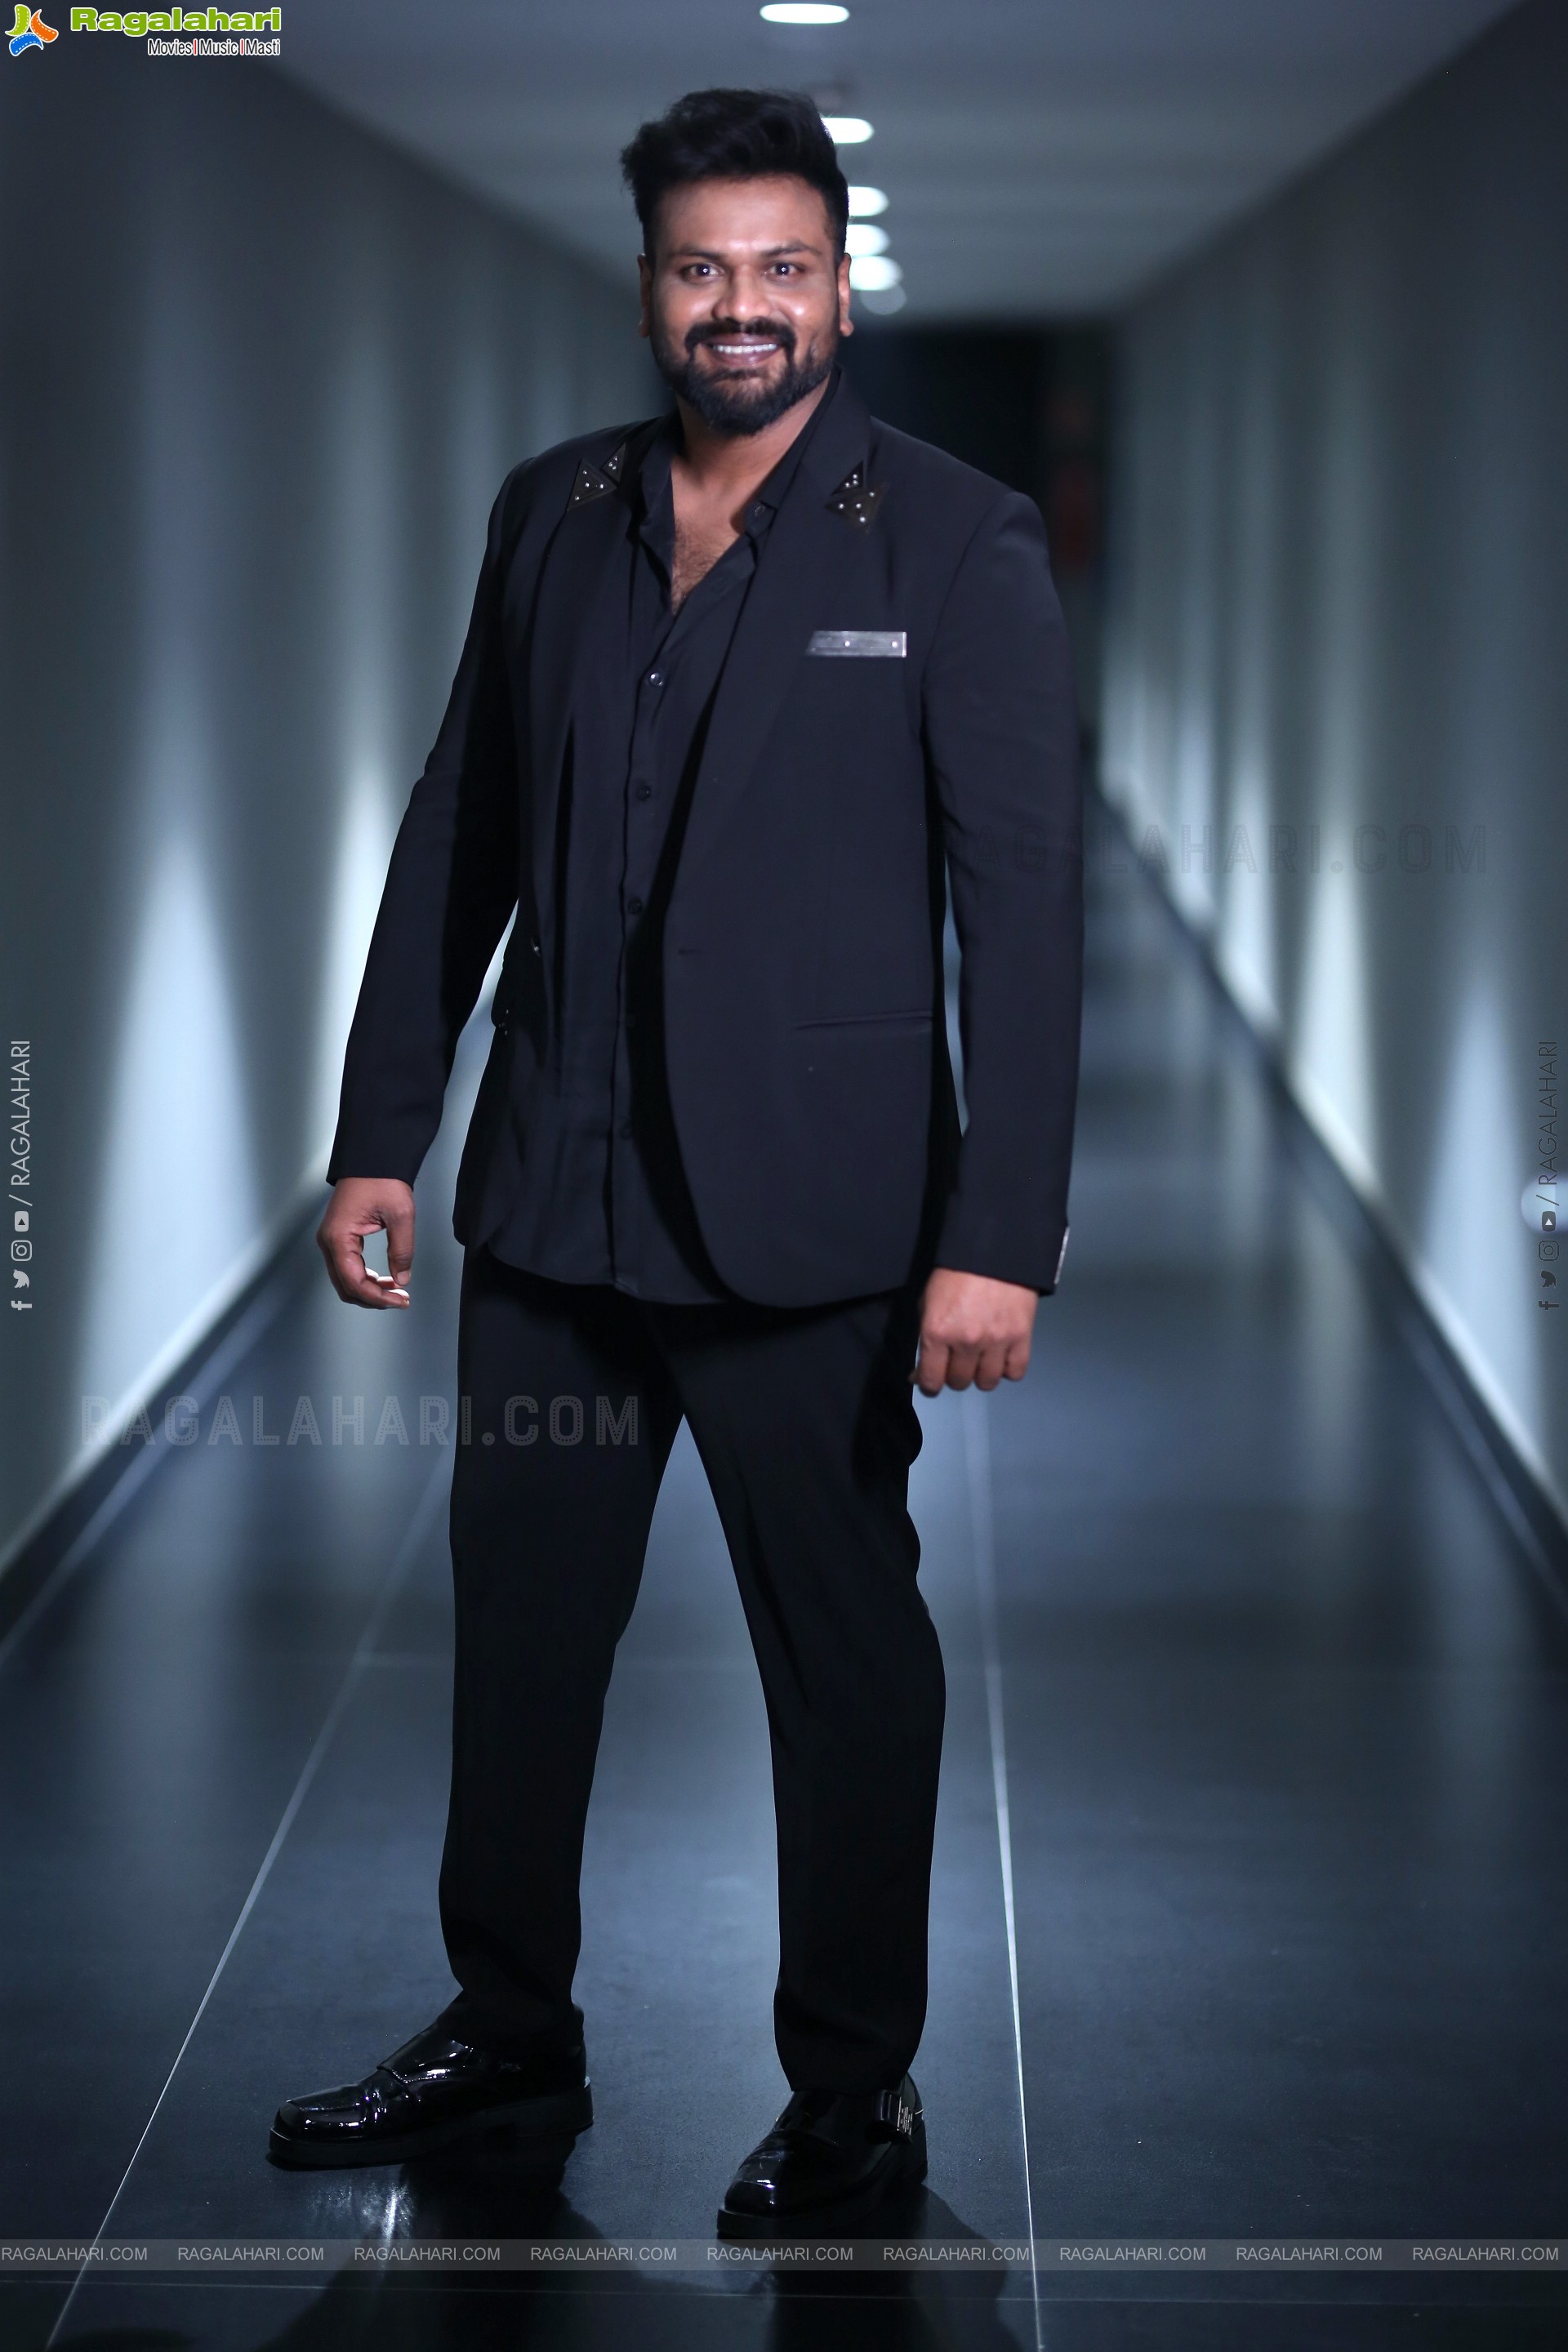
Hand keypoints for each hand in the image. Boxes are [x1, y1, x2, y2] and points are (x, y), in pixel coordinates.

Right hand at [317, 1177, 414, 1308]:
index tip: (399, 1300)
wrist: (373, 1158)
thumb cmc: (381, 1179)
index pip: (353, 1282)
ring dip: (370, 1290)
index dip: (377, 1297)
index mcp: (338, 1237)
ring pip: (345, 1280)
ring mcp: (331, 1240)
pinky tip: (385, 1280)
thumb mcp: (400, 1215)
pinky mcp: (339, 1237)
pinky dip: (366, 1279)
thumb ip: (402, 1250)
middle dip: (373, 1298)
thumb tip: (402, 1278)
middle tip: (400, 1300)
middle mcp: (329, 1241)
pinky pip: (348, 1268)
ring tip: (396, 1292)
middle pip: (346, 1287)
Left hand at [915, 1268, 1036, 1394]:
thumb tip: (918, 1374)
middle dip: (955, 1374)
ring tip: (980, 1358)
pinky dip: (1007, 1368)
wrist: (993, 1249)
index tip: (931, 1381)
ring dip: (981, 1374)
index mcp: (937, 1332)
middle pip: (959, 1383)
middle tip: (957, 1360)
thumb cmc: (956, 1273)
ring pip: (986, 1382)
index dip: (929, 1385)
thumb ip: (924, 1340)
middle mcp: (965, 1341)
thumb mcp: (927, 1303)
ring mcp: (995, 1341)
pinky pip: (1014, 1372)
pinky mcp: (1021, 1337)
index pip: (930, 1380)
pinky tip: (1001, 1355)